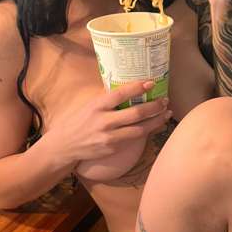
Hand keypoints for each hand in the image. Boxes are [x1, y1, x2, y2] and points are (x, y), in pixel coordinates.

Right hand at [47, 79, 171, 169]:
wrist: (65, 146)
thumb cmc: (79, 121)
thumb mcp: (89, 106)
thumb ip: (107, 100)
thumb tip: (129, 89)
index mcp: (97, 106)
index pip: (121, 94)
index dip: (137, 88)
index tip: (151, 82)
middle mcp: (104, 121)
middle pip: (136, 113)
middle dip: (154, 106)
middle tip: (165, 100)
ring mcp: (109, 137)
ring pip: (140, 129)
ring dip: (156, 121)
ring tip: (167, 114)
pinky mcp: (113, 148)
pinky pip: (134, 139)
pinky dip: (147, 132)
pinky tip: (156, 126)